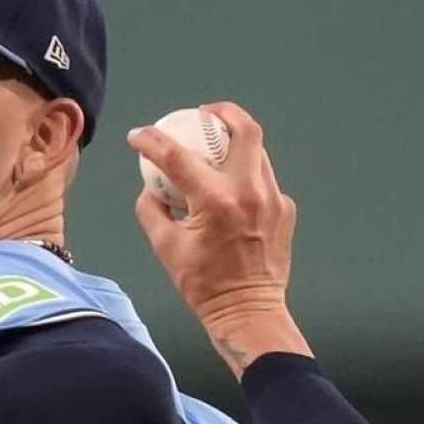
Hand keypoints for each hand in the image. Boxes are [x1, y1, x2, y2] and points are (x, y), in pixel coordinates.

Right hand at [126, 102, 311, 377]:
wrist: (248, 311)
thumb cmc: (203, 285)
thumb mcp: (165, 248)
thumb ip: (151, 211)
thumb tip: (150, 189)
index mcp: (216, 201)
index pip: (177, 157)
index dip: (152, 140)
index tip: (138, 135)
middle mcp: (249, 192)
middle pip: (245, 129)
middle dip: (222, 112)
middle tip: (203, 113)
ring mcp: (273, 199)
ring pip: (257, 152)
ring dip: (235, 143)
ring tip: (216, 144)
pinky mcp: (285, 210)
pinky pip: (263, 180)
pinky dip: (244, 177)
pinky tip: (232, 189)